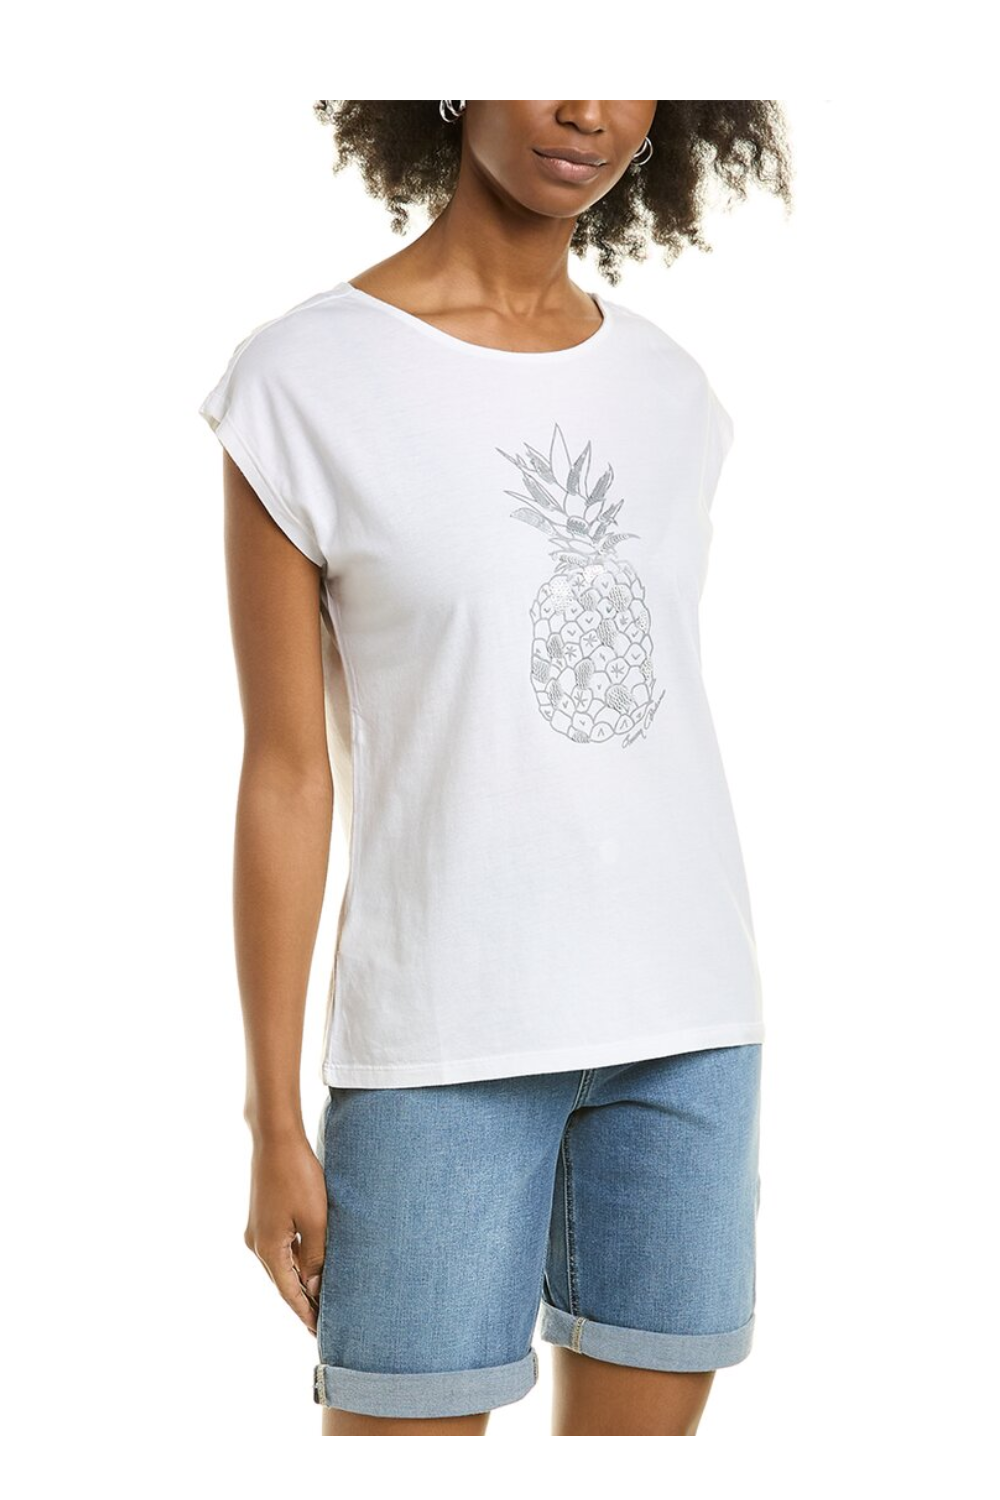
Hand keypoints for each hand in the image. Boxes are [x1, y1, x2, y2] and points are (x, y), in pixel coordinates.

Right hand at [244, 1134, 327, 1334]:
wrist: (275, 1138)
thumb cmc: (298, 1176)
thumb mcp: (314, 1219)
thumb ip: (315, 1257)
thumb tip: (315, 1289)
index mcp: (268, 1249)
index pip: (289, 1292)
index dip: (306, 1313)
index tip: (320, 1332)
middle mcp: (257, 1244)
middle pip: (283, 1282)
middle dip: (303, 1302)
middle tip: (324, 1324)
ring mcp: (257, 1230)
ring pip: (281, 1265)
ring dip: (299, 1282)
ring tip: (320, 1299)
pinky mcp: (263, 1217)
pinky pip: (280, 1249)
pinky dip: (295, 1262)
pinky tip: (310, 1265)